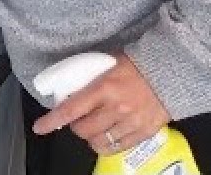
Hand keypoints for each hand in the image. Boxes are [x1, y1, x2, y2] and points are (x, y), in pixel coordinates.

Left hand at [32, 53, 169, 156]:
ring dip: (90, 137)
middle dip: (75, 126)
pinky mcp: (144, 132)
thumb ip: (88, 77)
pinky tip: (106, 137)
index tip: (40, 127)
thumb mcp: (106, 64)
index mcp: (104, 88)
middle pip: (83, 130)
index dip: (52, 121)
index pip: (71, 109)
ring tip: (93, 128)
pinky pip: (118, 147)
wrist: (170, 71)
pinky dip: (107, 145)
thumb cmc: (136, 64)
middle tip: (77, 119)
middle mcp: (117, 108)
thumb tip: (67, 86)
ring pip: (99, 142)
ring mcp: (131, 122)